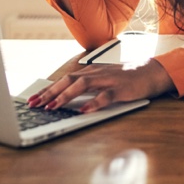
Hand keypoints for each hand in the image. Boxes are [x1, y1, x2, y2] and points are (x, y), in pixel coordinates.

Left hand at [28, 59, 174, 112]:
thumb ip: (86, 88)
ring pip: (83, 85)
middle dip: (50, 93)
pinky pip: (105, 96)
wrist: (151, 72)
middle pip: (69, 80)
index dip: (47, 89)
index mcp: (90, 72)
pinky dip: (93, 103)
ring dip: (66, 96)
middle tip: (35, 104)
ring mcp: (108, 80)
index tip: (32, 100)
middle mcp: (96, 74)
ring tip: (53, 107)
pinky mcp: (121, 89)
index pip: (64, 79)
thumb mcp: (102, 81)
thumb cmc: (125, 79)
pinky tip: (84, 110)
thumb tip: (64, 98)